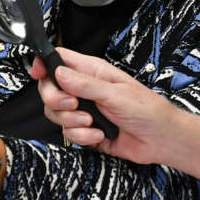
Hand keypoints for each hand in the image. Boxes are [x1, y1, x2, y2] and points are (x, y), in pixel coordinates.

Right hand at [35, 48, 182, 163]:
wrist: (160, 139)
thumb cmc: (147, 110)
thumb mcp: (115, 93)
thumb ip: (85, 84)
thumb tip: (59, 73)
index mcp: (93, 71)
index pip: (59, 59)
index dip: (44, 64)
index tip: (39, 75)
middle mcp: (85, 89)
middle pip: (50, 89)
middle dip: (55, 100)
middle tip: (73, 105)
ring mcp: (84, 111)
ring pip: (56, 114)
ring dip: (72, 122)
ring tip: (93, 122)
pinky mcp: (86, 131)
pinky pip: (69, 134)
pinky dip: (82, 137)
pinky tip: (99, 135)